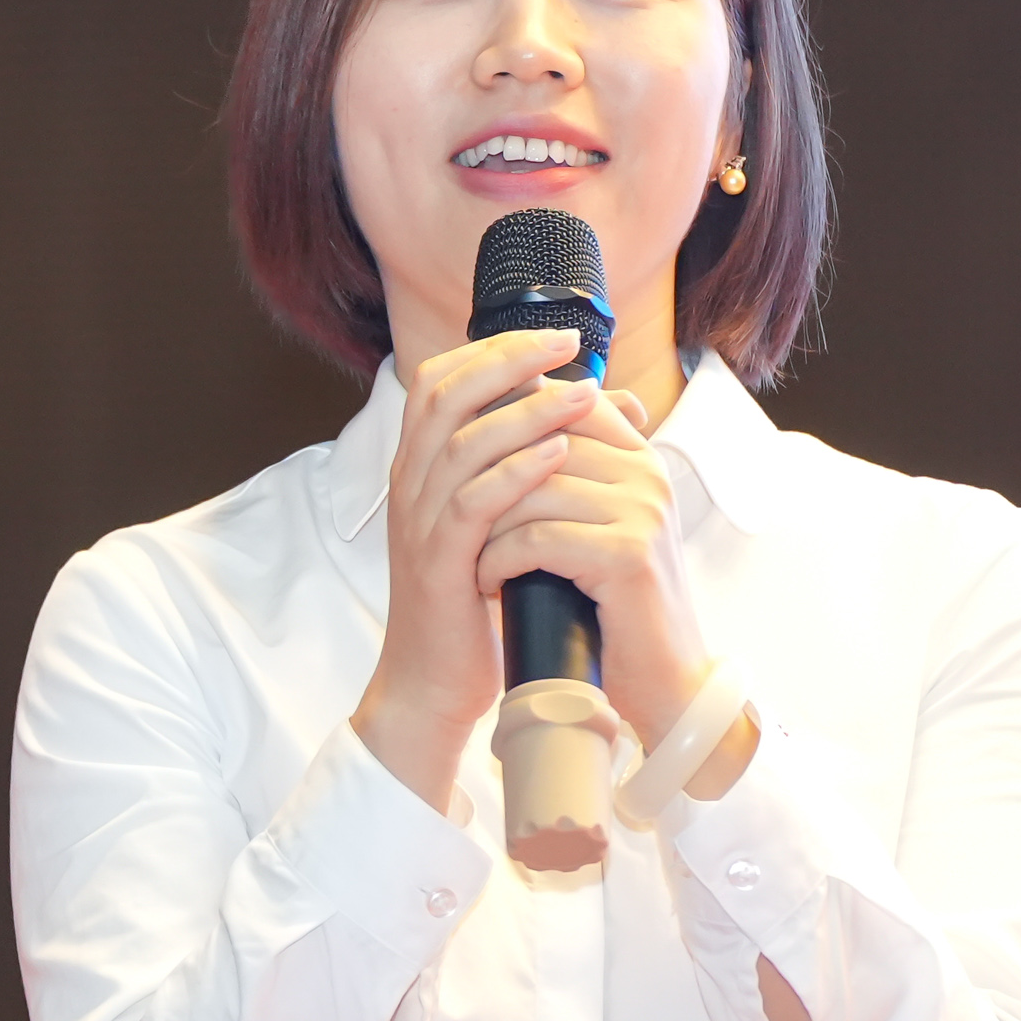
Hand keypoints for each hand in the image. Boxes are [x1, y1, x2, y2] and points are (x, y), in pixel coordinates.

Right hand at [350, 328, 659, 810]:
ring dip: (527, 412)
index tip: (552, 337)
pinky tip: (558, 456)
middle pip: (445, 393)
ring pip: (464, 443)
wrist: (435, 683)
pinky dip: (517, 472)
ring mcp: (419, 523)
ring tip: (582, 396)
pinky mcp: (438, 563)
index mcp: (420, 468)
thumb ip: (542, 457)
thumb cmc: (476, 600)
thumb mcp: (509, 517)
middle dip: (508, 361)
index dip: (492, 350)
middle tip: (565, 346)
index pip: (440, 381)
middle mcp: (410, 485)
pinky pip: (473, 503)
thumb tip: (611, 399)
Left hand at [469, 388, 717, 744]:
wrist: (661, 681)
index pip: (564, 406)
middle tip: (453, 517)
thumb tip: (500, 434)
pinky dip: (499, 560)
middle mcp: (647, 474)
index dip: (504, 428)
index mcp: (639, 459)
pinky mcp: (628, 554)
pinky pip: (538, 538)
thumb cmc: (614, 608)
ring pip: (532, 489)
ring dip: (485, 526)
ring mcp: (642, 511)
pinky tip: (487, 581)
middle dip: (486, 481)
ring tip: (468, 555)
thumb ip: (564, 481)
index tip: (460, 466)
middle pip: (540, 442)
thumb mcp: (590, 531)